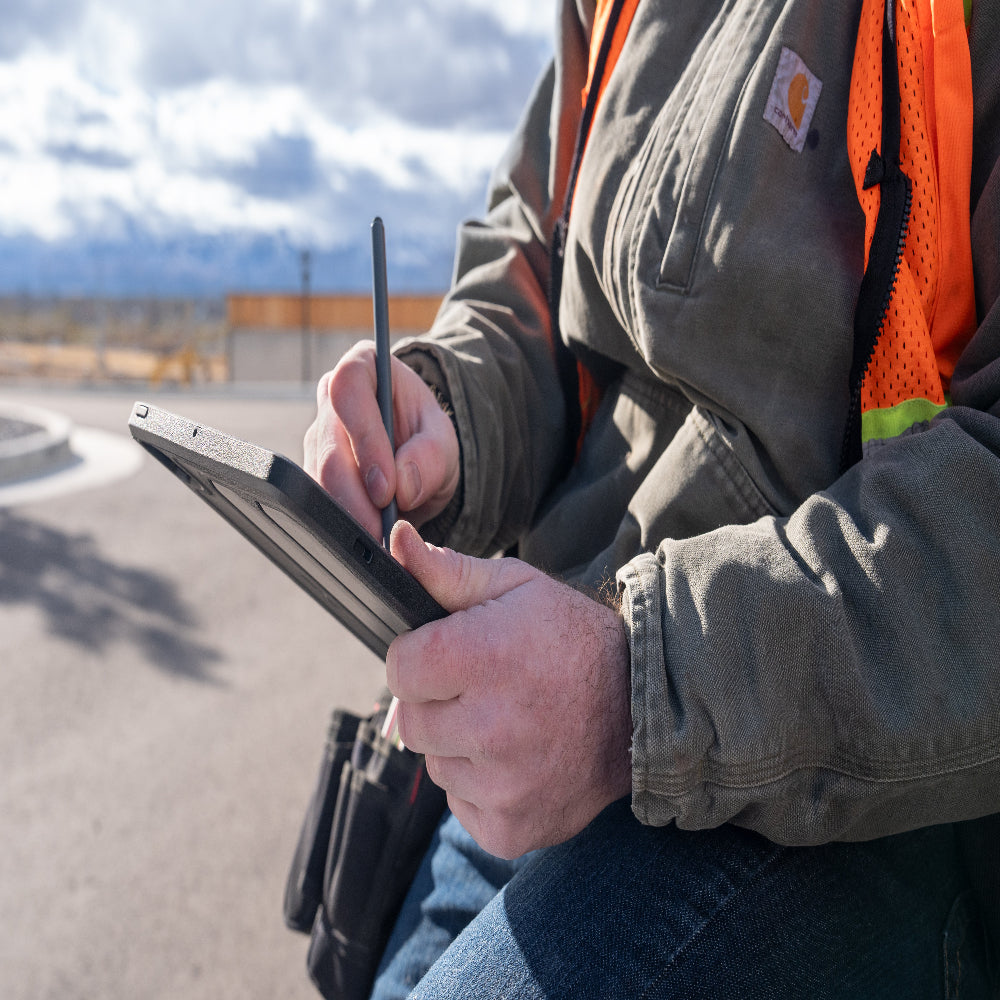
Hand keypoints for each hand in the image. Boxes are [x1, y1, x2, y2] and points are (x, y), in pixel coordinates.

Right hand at [303, 342, 459, 539]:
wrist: (418, 458)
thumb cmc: (427, 437)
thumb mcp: (444, 440)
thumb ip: (430, 455)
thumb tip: (403, 485)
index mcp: (363, 368)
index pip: (348, 390)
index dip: (364, 437)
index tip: (385, 486)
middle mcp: (330, 400)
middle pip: (326, 444)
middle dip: (353, 494)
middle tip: (378, 531)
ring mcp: (317, 437)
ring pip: (317, 477)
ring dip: (346, 513)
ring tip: (375, 539)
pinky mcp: (312, 471)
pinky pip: (318, 498)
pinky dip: (340, 522)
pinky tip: (362, 538)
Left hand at [386, 521, 632, 859]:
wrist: (643, 706)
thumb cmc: (573, 640)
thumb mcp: (516, 587)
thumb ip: (447, 570)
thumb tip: (396, 542)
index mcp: (482, 657)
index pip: (399, 668)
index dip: (421, 657)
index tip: (452, 654)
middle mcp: (489, 726)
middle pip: (411, 722)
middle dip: (437, 702)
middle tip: (485, 688)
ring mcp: (502, 784)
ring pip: (435, 764)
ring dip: (459, 746)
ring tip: (508, 722)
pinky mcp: (510, 827)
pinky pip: (462, 805)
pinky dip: (481, 786)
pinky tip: (517, 760)